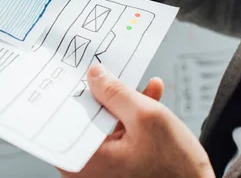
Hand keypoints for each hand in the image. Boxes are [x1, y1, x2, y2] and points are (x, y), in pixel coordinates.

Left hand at [59, 65, 213, 177]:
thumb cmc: (175, 171)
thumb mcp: (148, 118)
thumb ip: (116, 92)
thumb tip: (94, 75)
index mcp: (84, 160)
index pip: (65, 117)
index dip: (73, 90)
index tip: (79, 73)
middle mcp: (85, 169)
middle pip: (85, 120)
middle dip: (101, 94)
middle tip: (107, 73)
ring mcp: (100, 170)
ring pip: (102, 126)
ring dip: (121, 105)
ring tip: (139, 88)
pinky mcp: (114, 170)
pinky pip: (115, 138)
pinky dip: (130, 120)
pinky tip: (148, 98)